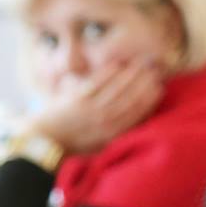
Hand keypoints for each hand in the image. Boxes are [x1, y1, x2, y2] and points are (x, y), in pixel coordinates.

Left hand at [31, 60, 163, 155]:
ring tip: (142, 63)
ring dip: (131, 74)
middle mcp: (105, 122)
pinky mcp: (77, 99)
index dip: (151, 98)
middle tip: (155, 69)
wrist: (46, 142)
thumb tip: (137, 112)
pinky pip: (97, 82)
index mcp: (113, 134)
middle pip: (131, 98)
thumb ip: (118, 128)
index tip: (160, 86)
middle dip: (145, 82)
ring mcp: (91, 109)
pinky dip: (109, 72)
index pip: (138, 113)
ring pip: (117, 88)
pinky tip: (119, 64)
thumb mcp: (102, 143)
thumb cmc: (74, 143)